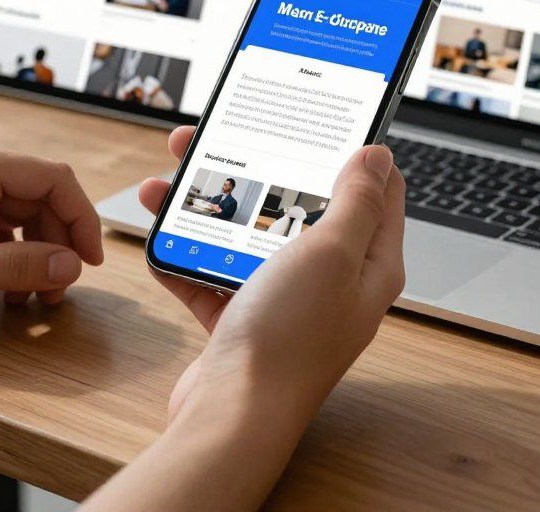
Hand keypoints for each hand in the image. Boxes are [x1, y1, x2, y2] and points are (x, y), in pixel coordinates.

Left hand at [0, 134, 103, 312]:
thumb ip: (16, 267)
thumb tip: (69, 267)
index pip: (54, 179)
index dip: (81, 219)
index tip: (89, 259)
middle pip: (38, 195)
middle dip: (55, 243)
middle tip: (59, 288)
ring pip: (17, 208)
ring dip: (32, 249)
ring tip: (32, 294)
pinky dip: (6, 247)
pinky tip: (4, 281)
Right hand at [140, 127, 404, 422]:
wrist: (231, 418)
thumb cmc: (290, 340)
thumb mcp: (332, 252)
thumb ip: (355, 201)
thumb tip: (378, 154)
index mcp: (368, 262)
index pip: (376, 192)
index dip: (353, 151)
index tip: (322, 121)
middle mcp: (332, 278)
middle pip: (301, 203)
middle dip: (263, 166)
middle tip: (225, 136)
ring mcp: (286, 297)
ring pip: (251, 232)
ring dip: (213, 202)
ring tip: (174, 174)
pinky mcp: (244, 316)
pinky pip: (214, 268)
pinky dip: (189, 246)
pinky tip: (161, 224)